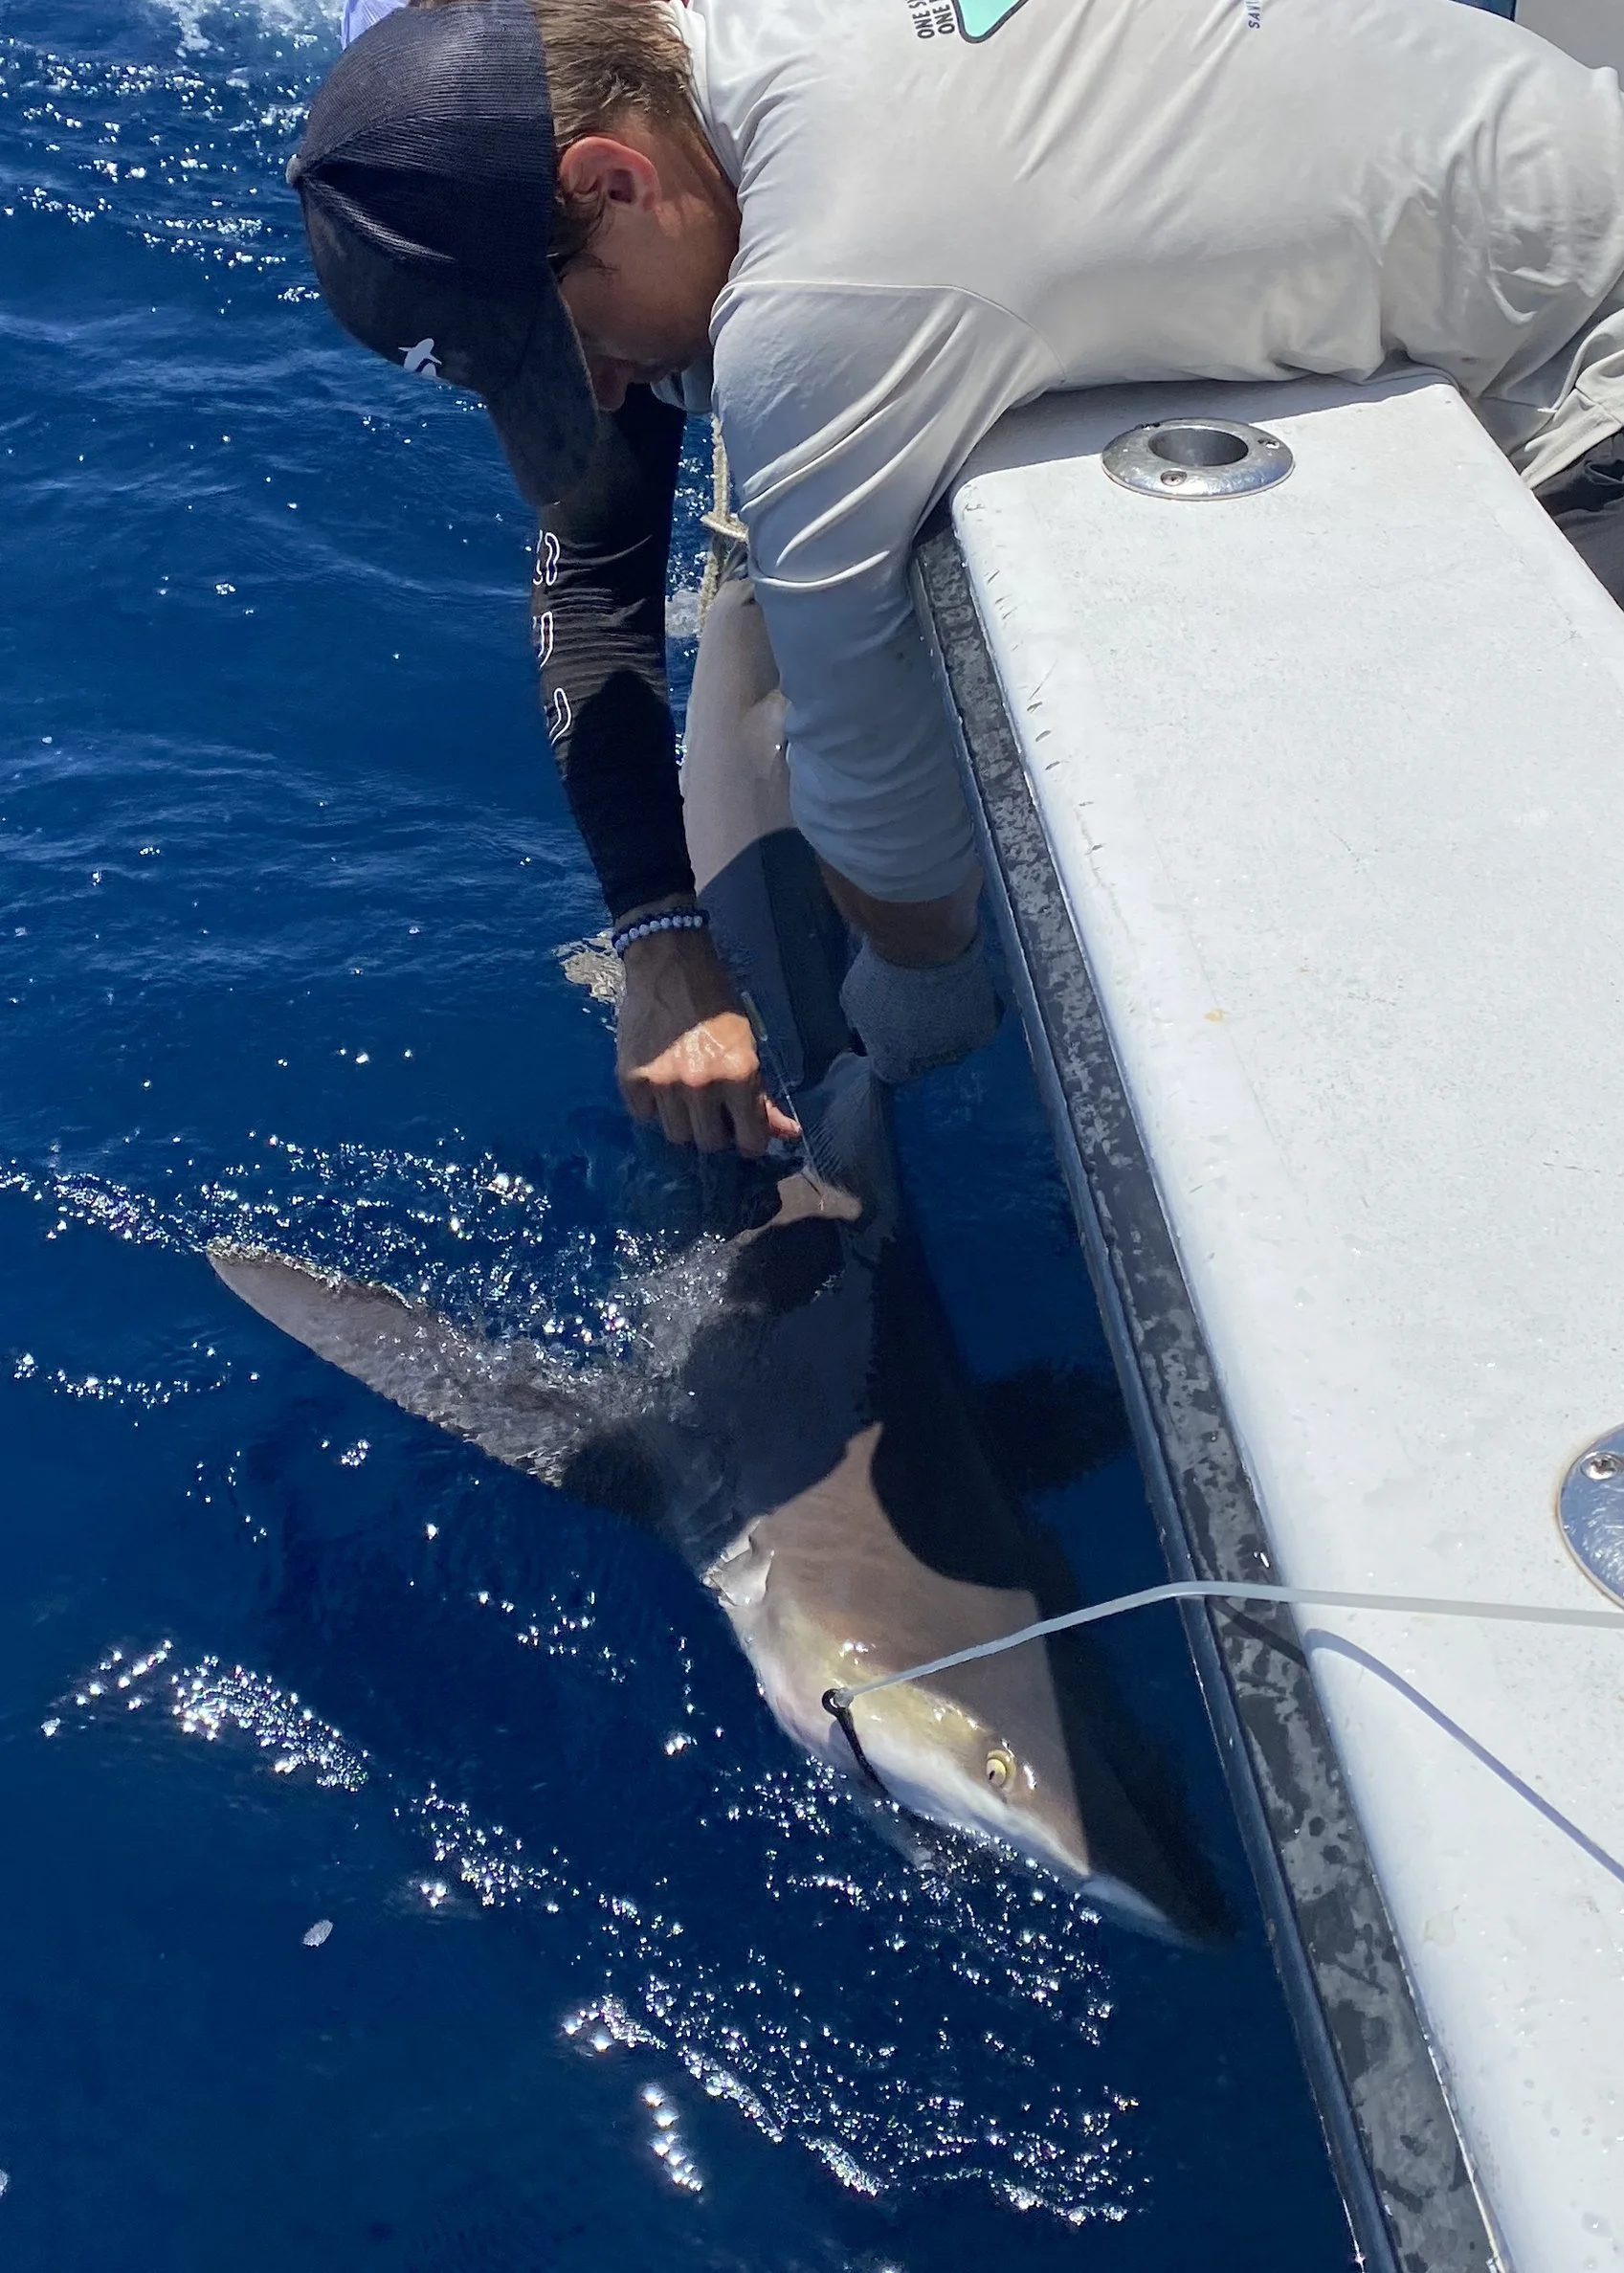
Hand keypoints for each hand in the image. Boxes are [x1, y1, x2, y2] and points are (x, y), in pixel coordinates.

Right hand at [616, 923, 800, 1156]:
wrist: (669, 965)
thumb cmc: (716, 1005)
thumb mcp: (749, 1046)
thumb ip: (763, 1095)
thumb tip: (789, 1134)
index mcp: (738, 1075)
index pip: (750, 1142)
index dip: (749, 1140)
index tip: (743, 1131)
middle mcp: (701, 1086)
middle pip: (709, 1143)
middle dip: (714, 1130)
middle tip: (711, 1107)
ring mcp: (664, 1084)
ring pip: (676, 1136)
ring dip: (683, 1121)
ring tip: (683, 1092)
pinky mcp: (632, 1079)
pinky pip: (644, 1116)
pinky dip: (652, 1105)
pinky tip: (659, 1079)